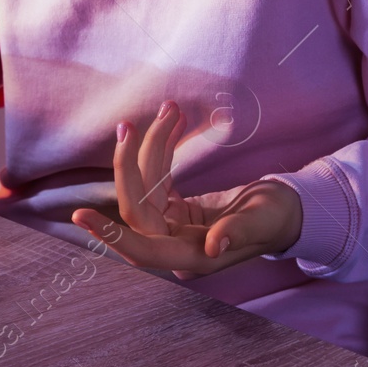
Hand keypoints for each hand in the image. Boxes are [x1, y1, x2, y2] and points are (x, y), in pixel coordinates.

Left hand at [70, 100, 303, 279]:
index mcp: (193, 258)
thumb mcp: (263, 221)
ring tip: (170, 109)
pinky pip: (158, 177)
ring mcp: (173, 226)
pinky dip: (162, 149)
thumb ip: (238, 233)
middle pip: (137, 208)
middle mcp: (175, 245)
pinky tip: (171, 121)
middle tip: (129, 127)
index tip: (80, 214)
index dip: (111, 235)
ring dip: (152, 147)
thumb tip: (213, 246)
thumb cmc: (278, 219)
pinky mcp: (175, 209)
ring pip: (146, 186)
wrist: (287, 212)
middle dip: (130, 166)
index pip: (142, 249)